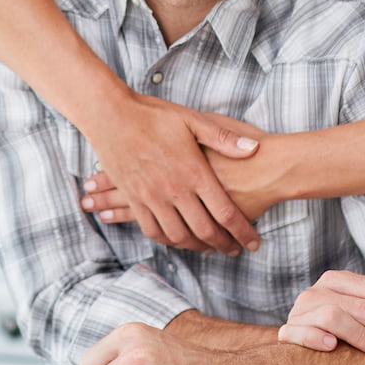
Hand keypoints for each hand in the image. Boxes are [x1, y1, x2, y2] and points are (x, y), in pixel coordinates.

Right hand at [82, 93, 261, 255]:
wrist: (110, 115)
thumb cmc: (153, 115)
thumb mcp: (191, 119)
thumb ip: (223, 138)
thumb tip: (254, 149)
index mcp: (194, 172)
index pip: (225, 213)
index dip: (242, 232)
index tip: (253, 243)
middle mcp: (174, 190)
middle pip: (204, 230)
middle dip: (223, 245)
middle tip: (233, 250)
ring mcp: (152, 196)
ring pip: (178, 236)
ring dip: (195, 247)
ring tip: (207, 248)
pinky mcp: (134, 198)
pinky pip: (151, 230)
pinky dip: (166, 240)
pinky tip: (175, 239)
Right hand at [277, 268, 364, 361]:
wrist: (298, 343)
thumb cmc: (336, 327)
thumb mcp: (356, 304)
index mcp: (337, 280)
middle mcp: (317, 292)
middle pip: (364, 306)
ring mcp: (300, 312)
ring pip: (334, 316)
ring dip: (361, 336)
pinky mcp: (287, 332)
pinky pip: (300, 332)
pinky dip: (316, 338)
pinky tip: (332, 347)